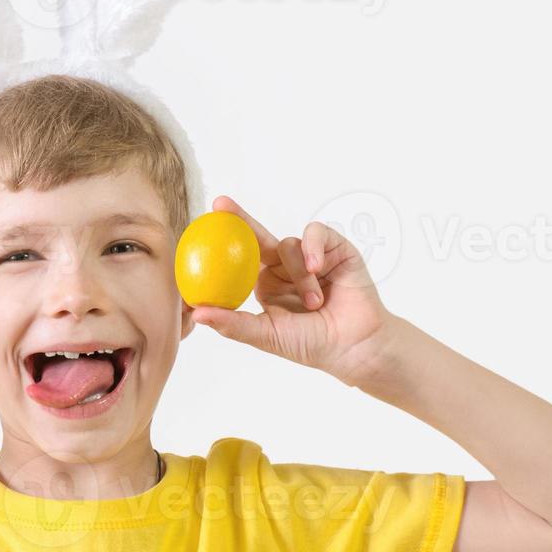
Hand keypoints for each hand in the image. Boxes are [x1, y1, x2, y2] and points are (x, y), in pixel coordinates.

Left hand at [189, 196, 398, 387]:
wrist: (355, 346)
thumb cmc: (311, 344)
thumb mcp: (266, 334)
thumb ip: (233, 323)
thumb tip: (195, 313)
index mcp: (265, 284)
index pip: (238, 258)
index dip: (221, 242)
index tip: (197, 229)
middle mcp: (284, 268)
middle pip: (257, 237)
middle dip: (239, 218)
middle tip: (221, 204)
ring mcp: (310, 257)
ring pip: (290, 246)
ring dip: (300, 275)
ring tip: (315, 302)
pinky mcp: (335, 249)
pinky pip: (316, 234)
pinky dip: (314, 248)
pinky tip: (317, 267)